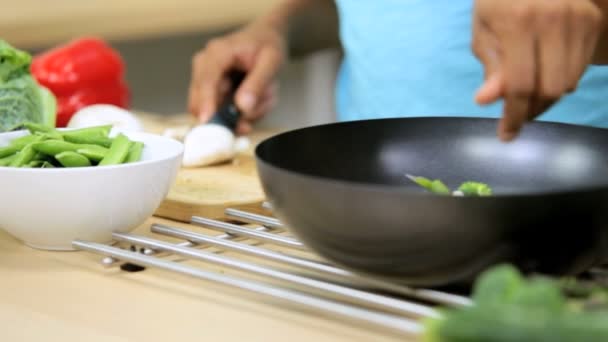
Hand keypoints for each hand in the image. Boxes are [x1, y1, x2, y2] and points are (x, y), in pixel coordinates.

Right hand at [189, 21, 285, 133]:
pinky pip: (221, 112)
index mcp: (217, 53)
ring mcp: (205, 78)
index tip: (208, 122)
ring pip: (215, 111)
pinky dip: (242, 113)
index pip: (206, 82)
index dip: (206, 104)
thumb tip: (243, 107)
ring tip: (264, 96)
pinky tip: (257, 100)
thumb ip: (258, 83)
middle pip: (202, 102)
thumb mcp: (271, 61)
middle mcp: (204, 65)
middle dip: (232, 115)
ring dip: (242, 113)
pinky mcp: (211, 90)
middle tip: (256, 114)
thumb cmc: (267, 44)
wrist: (266, 36)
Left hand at [472, 0, 604, 140]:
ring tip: (525, 96)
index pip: (521, 83)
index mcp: (518, 22)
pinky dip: (560, 83)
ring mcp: (579, 20)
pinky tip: (543, 77)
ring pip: (568, 83)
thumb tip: (488, 100)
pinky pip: (579, 70)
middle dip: (531, 111)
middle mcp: (554, 20)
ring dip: (545, 100)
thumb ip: (491, 66)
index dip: (513, 115)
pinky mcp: (593, 22)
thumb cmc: (499, 1)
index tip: (506, 134)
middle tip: (514, 117)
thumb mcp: (483, 30)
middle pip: (550, 89)